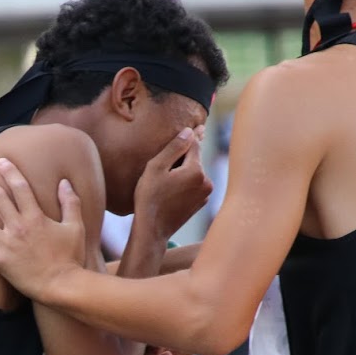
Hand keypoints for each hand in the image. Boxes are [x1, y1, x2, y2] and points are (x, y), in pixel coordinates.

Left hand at [0, 160, 84, 301]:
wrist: (61, 285)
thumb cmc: (70, 257)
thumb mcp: (75, 227)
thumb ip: (70, 203)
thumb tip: (65, 182)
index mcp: (35, 217)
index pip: (20, 188)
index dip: (10, 172)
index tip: (1, 162)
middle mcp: (17, 227)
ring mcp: (6, 244)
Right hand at [133, 127, 212, 241]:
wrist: (152, 229)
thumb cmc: (149, 198)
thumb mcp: (156, 167)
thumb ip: (174, 147)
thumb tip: (191, 131)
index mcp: (196, 170)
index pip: (194, 144)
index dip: (190, 135)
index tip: (196, 125)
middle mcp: (206, 182)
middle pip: (195, 159)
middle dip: (185, 155)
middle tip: (175, 154)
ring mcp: (205, 194)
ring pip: (195, 172)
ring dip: (185, 169)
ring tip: (168, 177)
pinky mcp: (201, 203)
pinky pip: (195, 185)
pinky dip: (187, 182)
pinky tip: (172, 188)